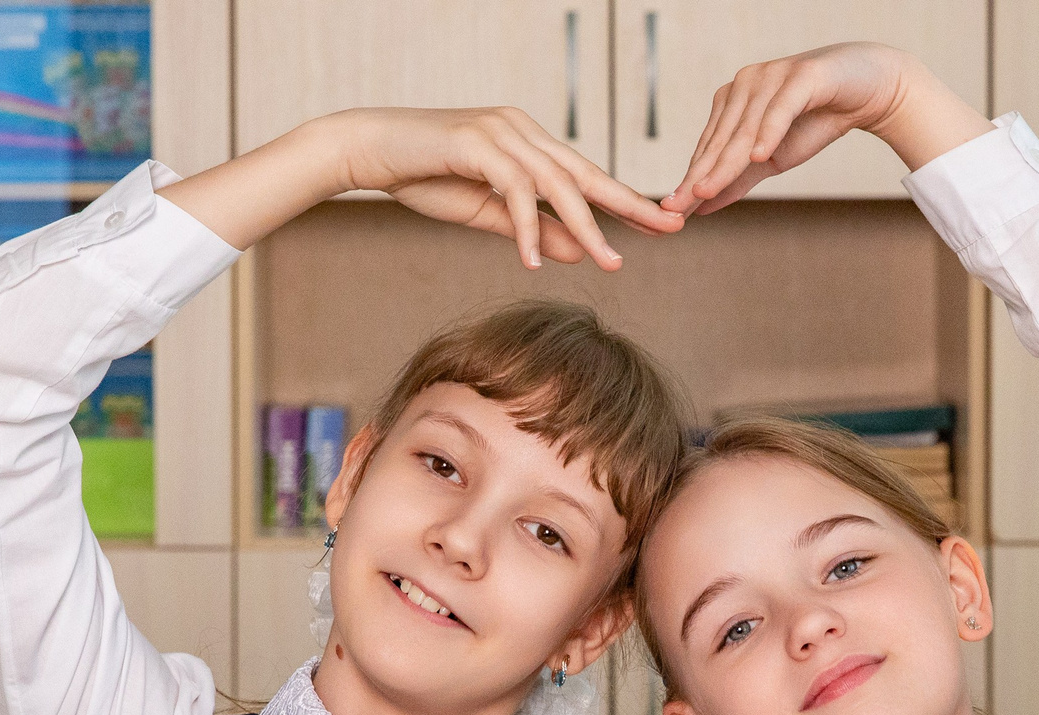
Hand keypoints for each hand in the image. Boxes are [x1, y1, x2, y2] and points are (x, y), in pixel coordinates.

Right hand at [334, 106, 682, 268]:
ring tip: (609, 261)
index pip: (587, 175)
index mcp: (529, 142)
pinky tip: (534, 261)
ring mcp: (501, 131)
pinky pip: (514, 189)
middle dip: (631, 204)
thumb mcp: (488, 215)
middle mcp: (522, 129)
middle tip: (671, 228)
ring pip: (557, 183)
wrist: (367, 150)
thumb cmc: (423, 178)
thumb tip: (578, 251)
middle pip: (586, 174)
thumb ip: (533, 229)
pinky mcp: (476, 142)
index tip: (663, 224)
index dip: (626, 201)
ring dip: (585, 226)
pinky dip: (527, 227)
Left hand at [662, 43, 988, 215]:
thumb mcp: (772, 160)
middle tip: (678, 206)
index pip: (709, 146)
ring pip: (745, 127)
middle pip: (721, 139)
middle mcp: (746, 84)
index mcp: (733, 101)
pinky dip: (769, 131)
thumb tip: (701, 208)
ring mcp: (772, 76)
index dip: (691, 178)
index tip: (670, 210)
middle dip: (700, 175)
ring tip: (706, 190)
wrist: (867, 90)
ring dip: (727, 161)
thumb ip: (737, 180)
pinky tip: (759, 155)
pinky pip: (781, 107)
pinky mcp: (802, 76)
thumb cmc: (816, 120)